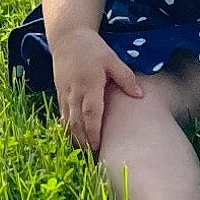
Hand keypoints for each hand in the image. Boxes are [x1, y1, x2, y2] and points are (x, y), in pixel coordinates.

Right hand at [51, 28, 143, 152]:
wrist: (67, 38)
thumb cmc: (92, 49)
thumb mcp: (112, 58)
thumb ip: (125, 77)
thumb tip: (140, 95)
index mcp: (89, 83)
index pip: (91, 112)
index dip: (93, 132)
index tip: (98, 147)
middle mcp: (74, 92)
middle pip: (76, 123)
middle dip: (83, 142)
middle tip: (92, 161)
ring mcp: (64, 94)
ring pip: (67, 122)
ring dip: (75, 139)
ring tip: (84, 156)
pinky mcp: (59, 95)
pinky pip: (62, 116)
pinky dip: (68, 130)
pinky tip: (75, 141)